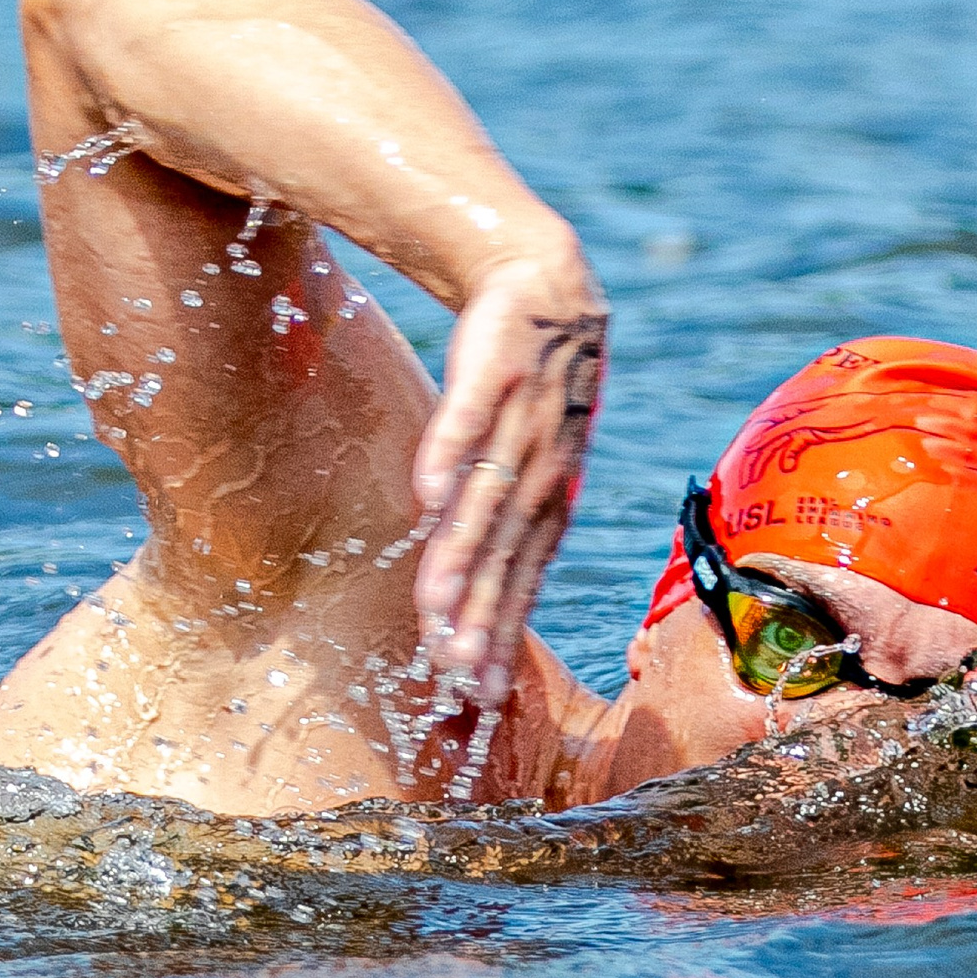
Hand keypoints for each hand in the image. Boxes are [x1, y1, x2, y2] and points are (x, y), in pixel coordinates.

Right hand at [412, 254, 608, 706]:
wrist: (544, 285)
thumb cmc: (528, 391)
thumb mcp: (525, 463)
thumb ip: (498, 525)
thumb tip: (463, 596)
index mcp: (551, 498)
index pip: (526, 578)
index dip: (503, 635)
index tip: (481, 693)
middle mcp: (544, 469)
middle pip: (506, 553)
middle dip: (481, 615)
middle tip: (458, 672)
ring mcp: (521, 420)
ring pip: (486, 498)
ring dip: (459, 553)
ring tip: (433, 606)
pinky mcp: (493, 370)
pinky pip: (467, 419)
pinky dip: (449, 456)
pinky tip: (425, 498)